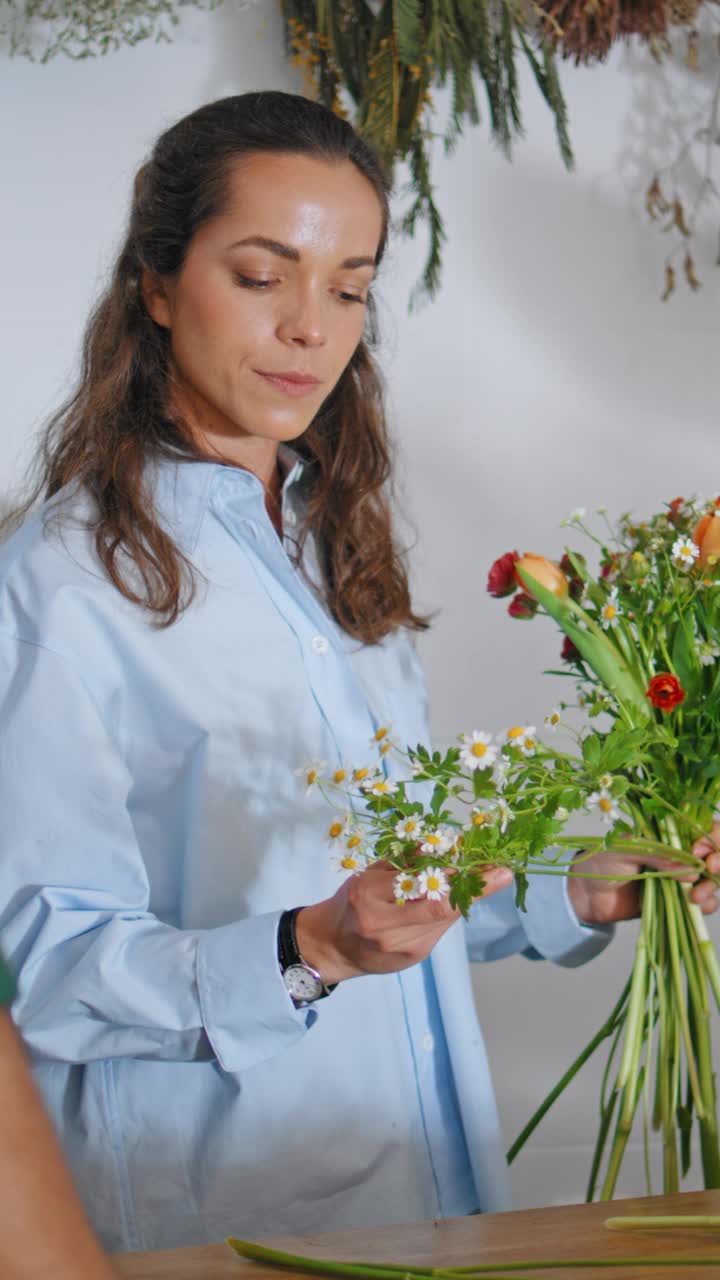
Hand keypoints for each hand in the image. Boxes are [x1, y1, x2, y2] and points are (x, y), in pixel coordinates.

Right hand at [296, 859, 513, 984]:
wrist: (333, 947)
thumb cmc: (353, 901)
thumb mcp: (370, 874)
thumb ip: (404, 862)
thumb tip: (447, 844)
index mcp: (369, 893)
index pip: (421, 881)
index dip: (458, 874)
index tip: (491, 865)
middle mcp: (383, 923)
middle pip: (439, 906)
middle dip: (475, 888)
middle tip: (501, 872)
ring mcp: (399, 945)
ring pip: (443, 918)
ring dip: (465, 897)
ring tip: (487, 878)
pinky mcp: (412, 957)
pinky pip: (438, 930)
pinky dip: (449, 912)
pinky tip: (456, 900)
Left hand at [566, 821, 719, 925]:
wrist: (586, 895)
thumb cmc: (600, 862)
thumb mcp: (624, 849)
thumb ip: (656, 856)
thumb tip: (692, 873)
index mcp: (667, 831)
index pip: (702, 826)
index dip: (711, 836)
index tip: (700, 850)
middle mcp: (679, 852)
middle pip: (715, 852)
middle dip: (719, 859)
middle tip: (710, 868)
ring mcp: (681, 876)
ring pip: (713, 878)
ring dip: (712, 886)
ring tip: (695, 896)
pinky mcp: (679, 899)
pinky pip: (705, 902)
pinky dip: (708, 904)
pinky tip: (698, 906)